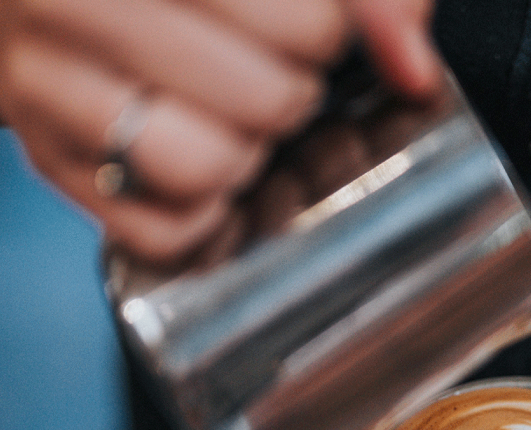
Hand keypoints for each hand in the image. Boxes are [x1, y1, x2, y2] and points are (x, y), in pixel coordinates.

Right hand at [0, 0, 437, 259]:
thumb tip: (414, 70)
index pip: (303, 27)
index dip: (326, 35)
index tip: (311, 25)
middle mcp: (65, 7)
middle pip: (264, 102)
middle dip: (292, 96)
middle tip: (274, 74)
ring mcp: (41, 87)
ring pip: (202, 168)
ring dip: (245, 157)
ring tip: (235, 121)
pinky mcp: (49, 161)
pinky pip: (164, 231)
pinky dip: (203, 217)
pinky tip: (203, 163)